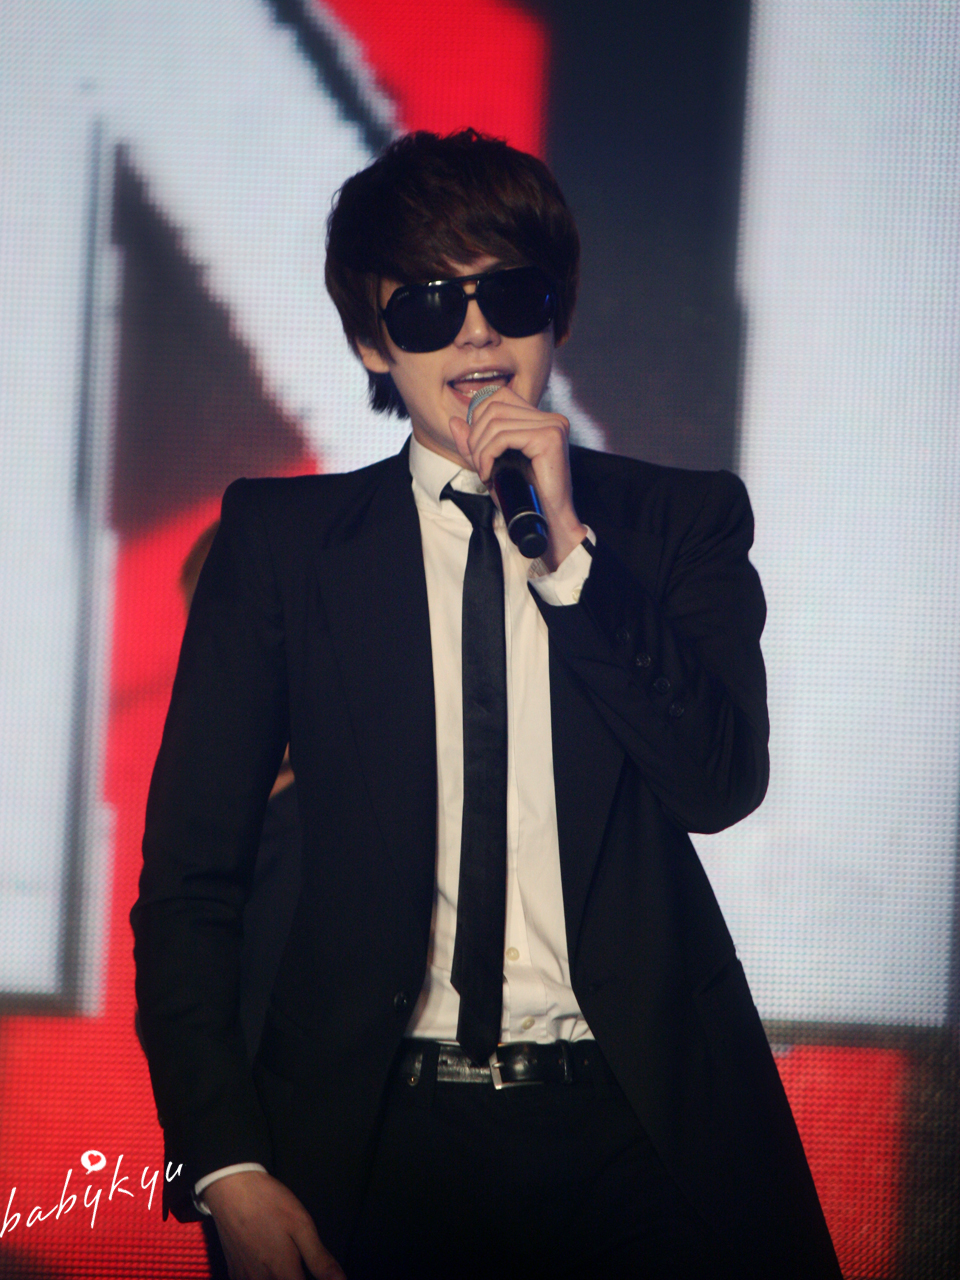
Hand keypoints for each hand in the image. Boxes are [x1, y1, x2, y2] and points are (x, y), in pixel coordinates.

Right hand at [202, 1170, 344, 1279]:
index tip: (318, 1274)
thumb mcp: (302, 1226)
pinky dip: (264, 1276)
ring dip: (280, 1276)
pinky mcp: (233, 1273)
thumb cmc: (270, 1204)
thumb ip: (320, 1260)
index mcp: (283, 1273)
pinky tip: (268, 1262)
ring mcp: (244, 1279)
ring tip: (285, 1261)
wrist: (231, 1189)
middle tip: (300, 1264)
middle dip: (296, 1278)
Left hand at [449, 388, 588, 570]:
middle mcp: (551, 418)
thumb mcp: (492, 465)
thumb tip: (455, 421)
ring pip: (495, 422)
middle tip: (478, 464)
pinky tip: (489, 473)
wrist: (548, 523)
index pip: (499, 397)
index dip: (478, 418)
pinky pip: (503, 437)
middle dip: (475, 436)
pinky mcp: (549, 438)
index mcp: (542, 420)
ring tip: (484, 471)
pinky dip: (487, 455)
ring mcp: (552, 426)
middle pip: (494, 406)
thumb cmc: (524, 498)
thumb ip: (474, 444)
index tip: (477, 448)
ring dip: (480, 449)